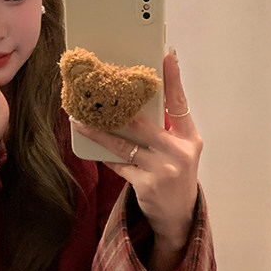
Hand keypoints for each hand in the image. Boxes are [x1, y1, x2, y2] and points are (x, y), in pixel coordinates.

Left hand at [71, 48, 202, 256]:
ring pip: (123, 143)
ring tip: (79, 119)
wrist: (178, 215)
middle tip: (97, 90)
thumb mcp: (180, 150)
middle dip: (117, 106)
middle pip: (143, 122)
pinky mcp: (146, 184)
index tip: (166, 55)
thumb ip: (166, 129)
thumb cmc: (175, 175)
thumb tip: (138, 101)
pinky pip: (118, 163)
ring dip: (98, 131)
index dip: (173, 79)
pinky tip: (90, 143)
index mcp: (190, 139)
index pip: (180, 103)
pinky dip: (104, 153)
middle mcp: (178, 152)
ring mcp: (162, 169)